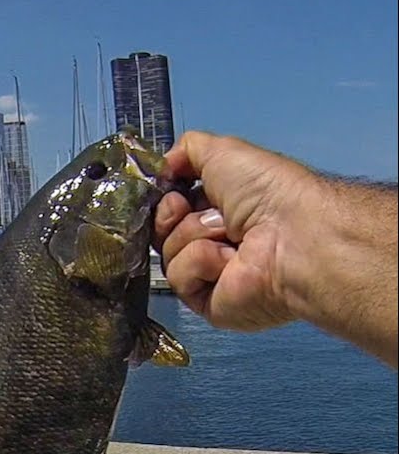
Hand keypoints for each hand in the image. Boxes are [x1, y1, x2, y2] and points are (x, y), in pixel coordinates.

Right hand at [154, 130, 318, 330]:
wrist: (292, 234)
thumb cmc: (265, 191)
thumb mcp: (223, 151)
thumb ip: (186, 151)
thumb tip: (161, 168)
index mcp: (220, 210)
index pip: (171, 209)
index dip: (165, 200)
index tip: (174, 194)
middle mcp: (215, 242)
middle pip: (162, 232)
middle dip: (171, 216)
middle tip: (189, 210)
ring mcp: (210, 275)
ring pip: (167, 253)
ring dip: (193, 236)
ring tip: (229, 237)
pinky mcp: (208, 302)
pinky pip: (179, 279)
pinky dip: (200, 263)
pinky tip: (229, 260)